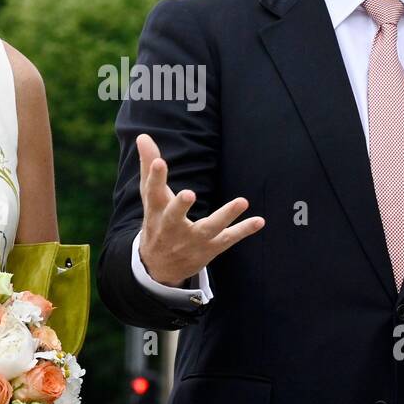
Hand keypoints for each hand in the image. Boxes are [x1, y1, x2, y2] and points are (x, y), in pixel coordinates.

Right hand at [135, 133, 263, 285]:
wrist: (159, 266)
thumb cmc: (156, 220)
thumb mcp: (150, 196)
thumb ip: (148, 165)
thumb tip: (143, 136)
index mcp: (156, 211)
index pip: (152, 192)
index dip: (155, 177)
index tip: (158, 162)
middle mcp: (171, 227)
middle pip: (174, 216)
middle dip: (180, 206)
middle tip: (187, 194)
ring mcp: (192, 240)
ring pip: (208, 228)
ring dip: (225, 216)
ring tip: (242, 201)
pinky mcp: (209, 248)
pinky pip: (227, 239)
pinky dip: (243, 230)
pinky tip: (259, 221)